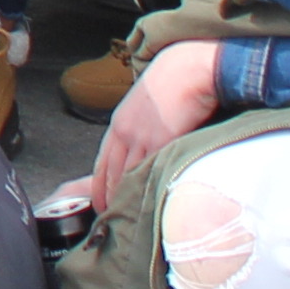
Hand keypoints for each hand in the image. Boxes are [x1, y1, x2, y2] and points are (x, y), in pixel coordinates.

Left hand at [88, 37, 229, 206]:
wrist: (189, 69)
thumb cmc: (173, 82)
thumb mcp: (146, 105)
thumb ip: (140, 127)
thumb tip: (146, 147)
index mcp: (119, 123)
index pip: (102, 162)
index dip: (100, 185)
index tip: (100, 203)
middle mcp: (125, 132)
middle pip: (111, 173)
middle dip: (108, 197)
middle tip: (110, 218)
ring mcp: (142, 137)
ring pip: (128, 176)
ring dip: (126, 198)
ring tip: (128, 219)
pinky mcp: (162, 141)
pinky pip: (151, 171)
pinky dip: (147, 188)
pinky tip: (148, 204)